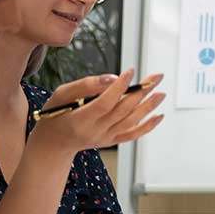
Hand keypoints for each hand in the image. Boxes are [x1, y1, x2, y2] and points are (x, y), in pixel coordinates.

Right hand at [31, 69, 165, 157]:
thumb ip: (85, 86)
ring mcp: (104, 138)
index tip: (131, 71)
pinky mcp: (110, 141)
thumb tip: (113, 79)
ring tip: (161, 92)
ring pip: (130, 122)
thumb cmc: (55, 113)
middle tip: (156, 77)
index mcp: (80, 119)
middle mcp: (95, 131)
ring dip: (148, 107)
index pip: (104, 103)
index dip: (119, 88)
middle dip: (141, 93)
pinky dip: (147, 126)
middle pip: (122, 111)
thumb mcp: (61, 95)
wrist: (53, 142)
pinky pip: (132, 135)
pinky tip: (159, 115)